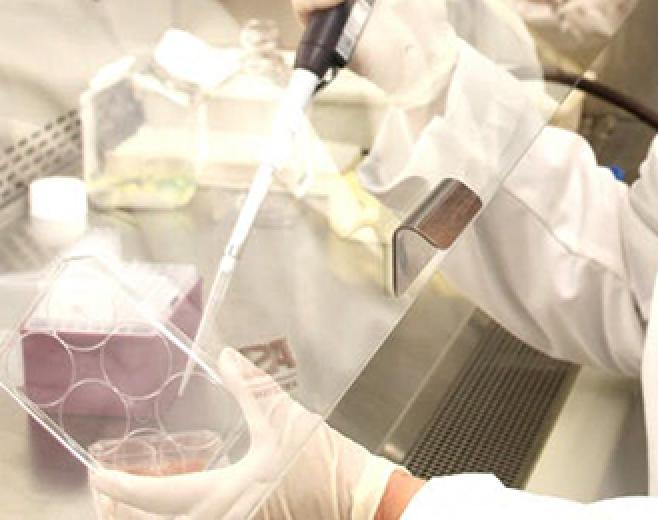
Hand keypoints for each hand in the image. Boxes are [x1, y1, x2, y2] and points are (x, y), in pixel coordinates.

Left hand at [90, 348, 401, 519]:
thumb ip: (253, 386)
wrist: (359, 499)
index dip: (117, 486)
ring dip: (142, 519)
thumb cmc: (325, 463)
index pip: (153, 496)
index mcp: (223, 495)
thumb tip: (225, 356)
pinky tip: (172, 507)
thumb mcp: (287, 419)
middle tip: (103, 489)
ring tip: (127, 500)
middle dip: (117, 511)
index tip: (97, 472)